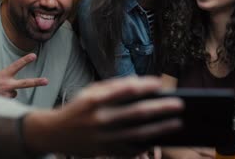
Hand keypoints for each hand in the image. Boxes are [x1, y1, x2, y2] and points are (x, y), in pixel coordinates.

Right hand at [0, 53, 47, 97]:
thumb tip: (3, 80)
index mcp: (3, 75)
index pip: (16, 66)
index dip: (25, 60)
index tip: (34, 55)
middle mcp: (7, 86)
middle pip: (25, 83)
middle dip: (37, 82)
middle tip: (46, 81)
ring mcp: (6, 96)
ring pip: (13, 93)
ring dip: (7, 92)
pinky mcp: (4, 104)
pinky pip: (7, 100)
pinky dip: (2, 98)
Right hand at [25, 76, 183, 156]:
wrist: (55, 133)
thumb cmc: (78, 107)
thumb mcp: (91, 91)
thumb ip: (114, 86)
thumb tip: (140, 82)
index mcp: (94, 100)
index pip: (125, 91)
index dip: (144, 86)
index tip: (161, 83)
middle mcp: (99, 119)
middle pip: (136, 114)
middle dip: (160, 109)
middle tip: (179, 104)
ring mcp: (103, 138)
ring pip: (138, 134)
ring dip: (160, 129)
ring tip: (177, 123)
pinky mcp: (105, 151)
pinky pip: (131, 149)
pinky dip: (147, 144)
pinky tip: (159, 138)